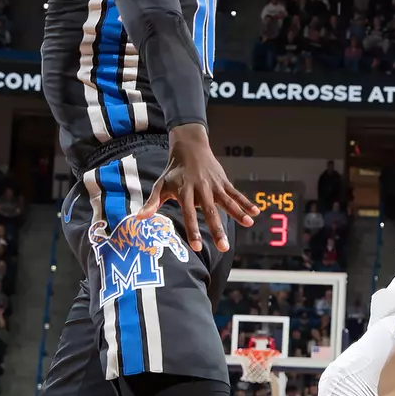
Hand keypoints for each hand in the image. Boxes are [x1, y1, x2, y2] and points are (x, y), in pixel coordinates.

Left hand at [140, 124, 256, 251]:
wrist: (190, 147)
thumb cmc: (173, 171)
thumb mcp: (161, 185)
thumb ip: (152, 203)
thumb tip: (139, 218)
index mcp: (185, 192)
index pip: (189, 214)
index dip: (193, 230)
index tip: (197, 247)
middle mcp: (201, 189)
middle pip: (210, 212)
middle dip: (218, 230)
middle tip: (224, 247)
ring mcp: (214, 185)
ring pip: (227, 201)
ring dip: (238, 213)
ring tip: (248, 224)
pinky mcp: (223, 182)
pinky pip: (236, 193)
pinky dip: (246, 202)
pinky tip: (255, 213)